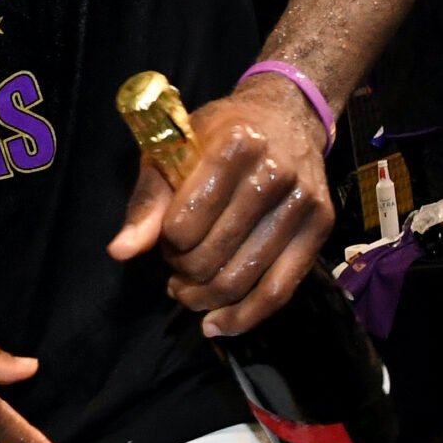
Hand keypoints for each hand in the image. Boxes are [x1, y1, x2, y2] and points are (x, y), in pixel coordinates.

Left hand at [109, 77, 330, 337]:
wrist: (287, 116)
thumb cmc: (218, 134)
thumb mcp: (172, 151)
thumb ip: (147, 202)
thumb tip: (120, 252)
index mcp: (233, 146)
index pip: (184, 223)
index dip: (166, 244)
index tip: (165, 240)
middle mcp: (274, 172)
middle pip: (213, 255)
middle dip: (184, 274)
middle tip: (175, 270)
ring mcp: (303, 202)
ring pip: (245, 278)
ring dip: (207, 298)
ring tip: (188, 295)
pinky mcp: (321, 227)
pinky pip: (281, 289)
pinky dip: (246, 317)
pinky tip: (219, 325)